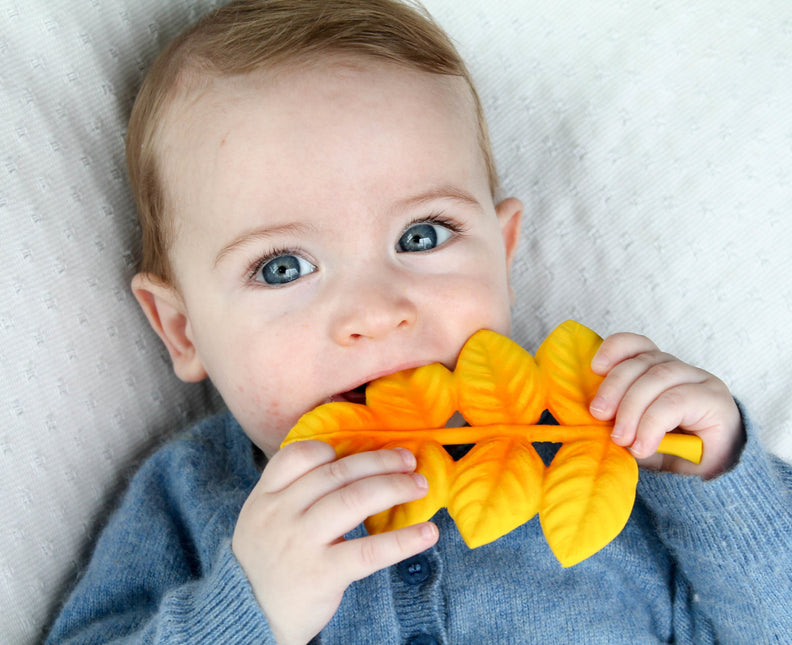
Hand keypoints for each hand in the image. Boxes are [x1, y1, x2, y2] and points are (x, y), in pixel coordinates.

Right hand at [232, 441, 437, 644]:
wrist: (250, 618)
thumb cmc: (268, 563)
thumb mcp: (263, 520)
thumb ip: (292, 492)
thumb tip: (350, 466)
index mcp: (265, 496)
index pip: (298, 455)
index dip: (333, 449)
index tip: (360, 451)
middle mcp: (281, 514)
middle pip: (337, 473)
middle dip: (379, 462)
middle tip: (409, 460)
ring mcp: (301, 542)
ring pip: (354, 500)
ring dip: (395, 488)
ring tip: (421, 486)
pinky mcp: (323, 574)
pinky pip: (369, 551)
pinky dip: (403, 539)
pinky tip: (427, 533)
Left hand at [588, 332, 744, 478]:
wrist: (710, 481)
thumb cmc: (668, 454)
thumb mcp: (634, 432)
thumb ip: (616, 417)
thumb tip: (590, 411)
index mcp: (657, 370)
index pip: (637, 345)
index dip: (614, 349)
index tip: (595, 368)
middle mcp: (679, 370)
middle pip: (642, 362)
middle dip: (614, 388)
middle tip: (599, 416)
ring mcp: (700, 381)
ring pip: (657, 378)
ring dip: (631, 409)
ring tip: (621, 439)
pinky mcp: (716, 400)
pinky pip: (675, 401)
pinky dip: (652, 424)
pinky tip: (642, 446)